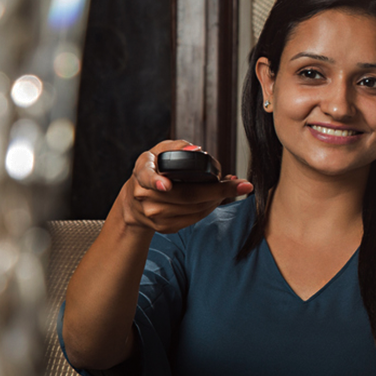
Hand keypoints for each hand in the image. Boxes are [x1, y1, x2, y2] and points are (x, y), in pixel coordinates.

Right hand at [121, 139, 251, 233]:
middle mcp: (145, 197)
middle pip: (185, 196)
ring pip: (194, 209)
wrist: (134, 203)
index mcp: (141, 174)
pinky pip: (195, 218)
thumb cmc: (152, 171)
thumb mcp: (157, 153)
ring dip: (218, 198)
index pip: (147, 177)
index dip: (156, 181)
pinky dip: (211, 207)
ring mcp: (155, 215)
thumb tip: (196, 149)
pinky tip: (219, 197)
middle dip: (217, 190)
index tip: (166, 185)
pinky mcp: (165, 227)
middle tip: (241, 184)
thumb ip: (175, 147)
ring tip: (232, 188)